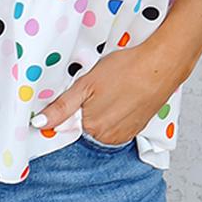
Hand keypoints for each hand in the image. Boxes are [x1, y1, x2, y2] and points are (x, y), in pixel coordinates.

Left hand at [31, 42, 186, 146]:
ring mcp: (125, 134)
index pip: (70, 126)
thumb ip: (62, 107)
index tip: (81, 95)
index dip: (73, 109)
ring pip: (103, 126)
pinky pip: (119, 125)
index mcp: (92, 128)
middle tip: (98, 89)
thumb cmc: (126, 69)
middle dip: (88, 110)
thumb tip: (39, 124)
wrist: (162, 64)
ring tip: (112, 91)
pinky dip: (118, 113)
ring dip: (104, 112)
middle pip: (87, 126)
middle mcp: (108, 137)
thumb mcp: (86, 84)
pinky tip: (122, 96)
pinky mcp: (137, 128)